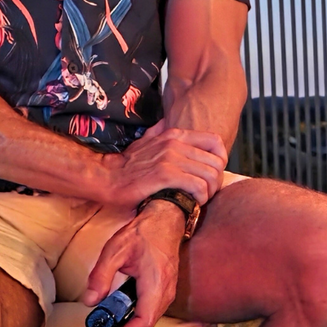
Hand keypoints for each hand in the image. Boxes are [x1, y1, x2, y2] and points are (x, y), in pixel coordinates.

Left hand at [80, 203, 184, 326]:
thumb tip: (90, 301)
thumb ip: (100, 277)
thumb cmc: (144, 233)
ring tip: (104, 323)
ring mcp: (167, 293)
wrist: (166, 221)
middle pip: (145, 326)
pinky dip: (133, 318)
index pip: (143, 323)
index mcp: (155, 285)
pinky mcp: (164, 290)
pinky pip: (150, 312)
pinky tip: (117, 312)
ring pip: (148, 321)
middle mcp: (165, 293)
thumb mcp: (115, 251)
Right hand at [97, 118, 226, 207]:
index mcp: (175, 135)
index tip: (211, 176)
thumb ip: (160, 132)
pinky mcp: (165, 175)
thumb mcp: (146, 142)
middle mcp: (176, 144)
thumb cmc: (127, 165)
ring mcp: (170, 158)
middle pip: (217, 163)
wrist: (105, 177)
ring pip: (211, 176)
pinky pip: (198, 186)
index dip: (221, 161)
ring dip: (209, 193)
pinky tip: (191, 204)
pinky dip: (199, 199)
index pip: (216, 142)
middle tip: (205, 194)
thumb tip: (166, 122)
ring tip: (198, 201)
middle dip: (216, 183)